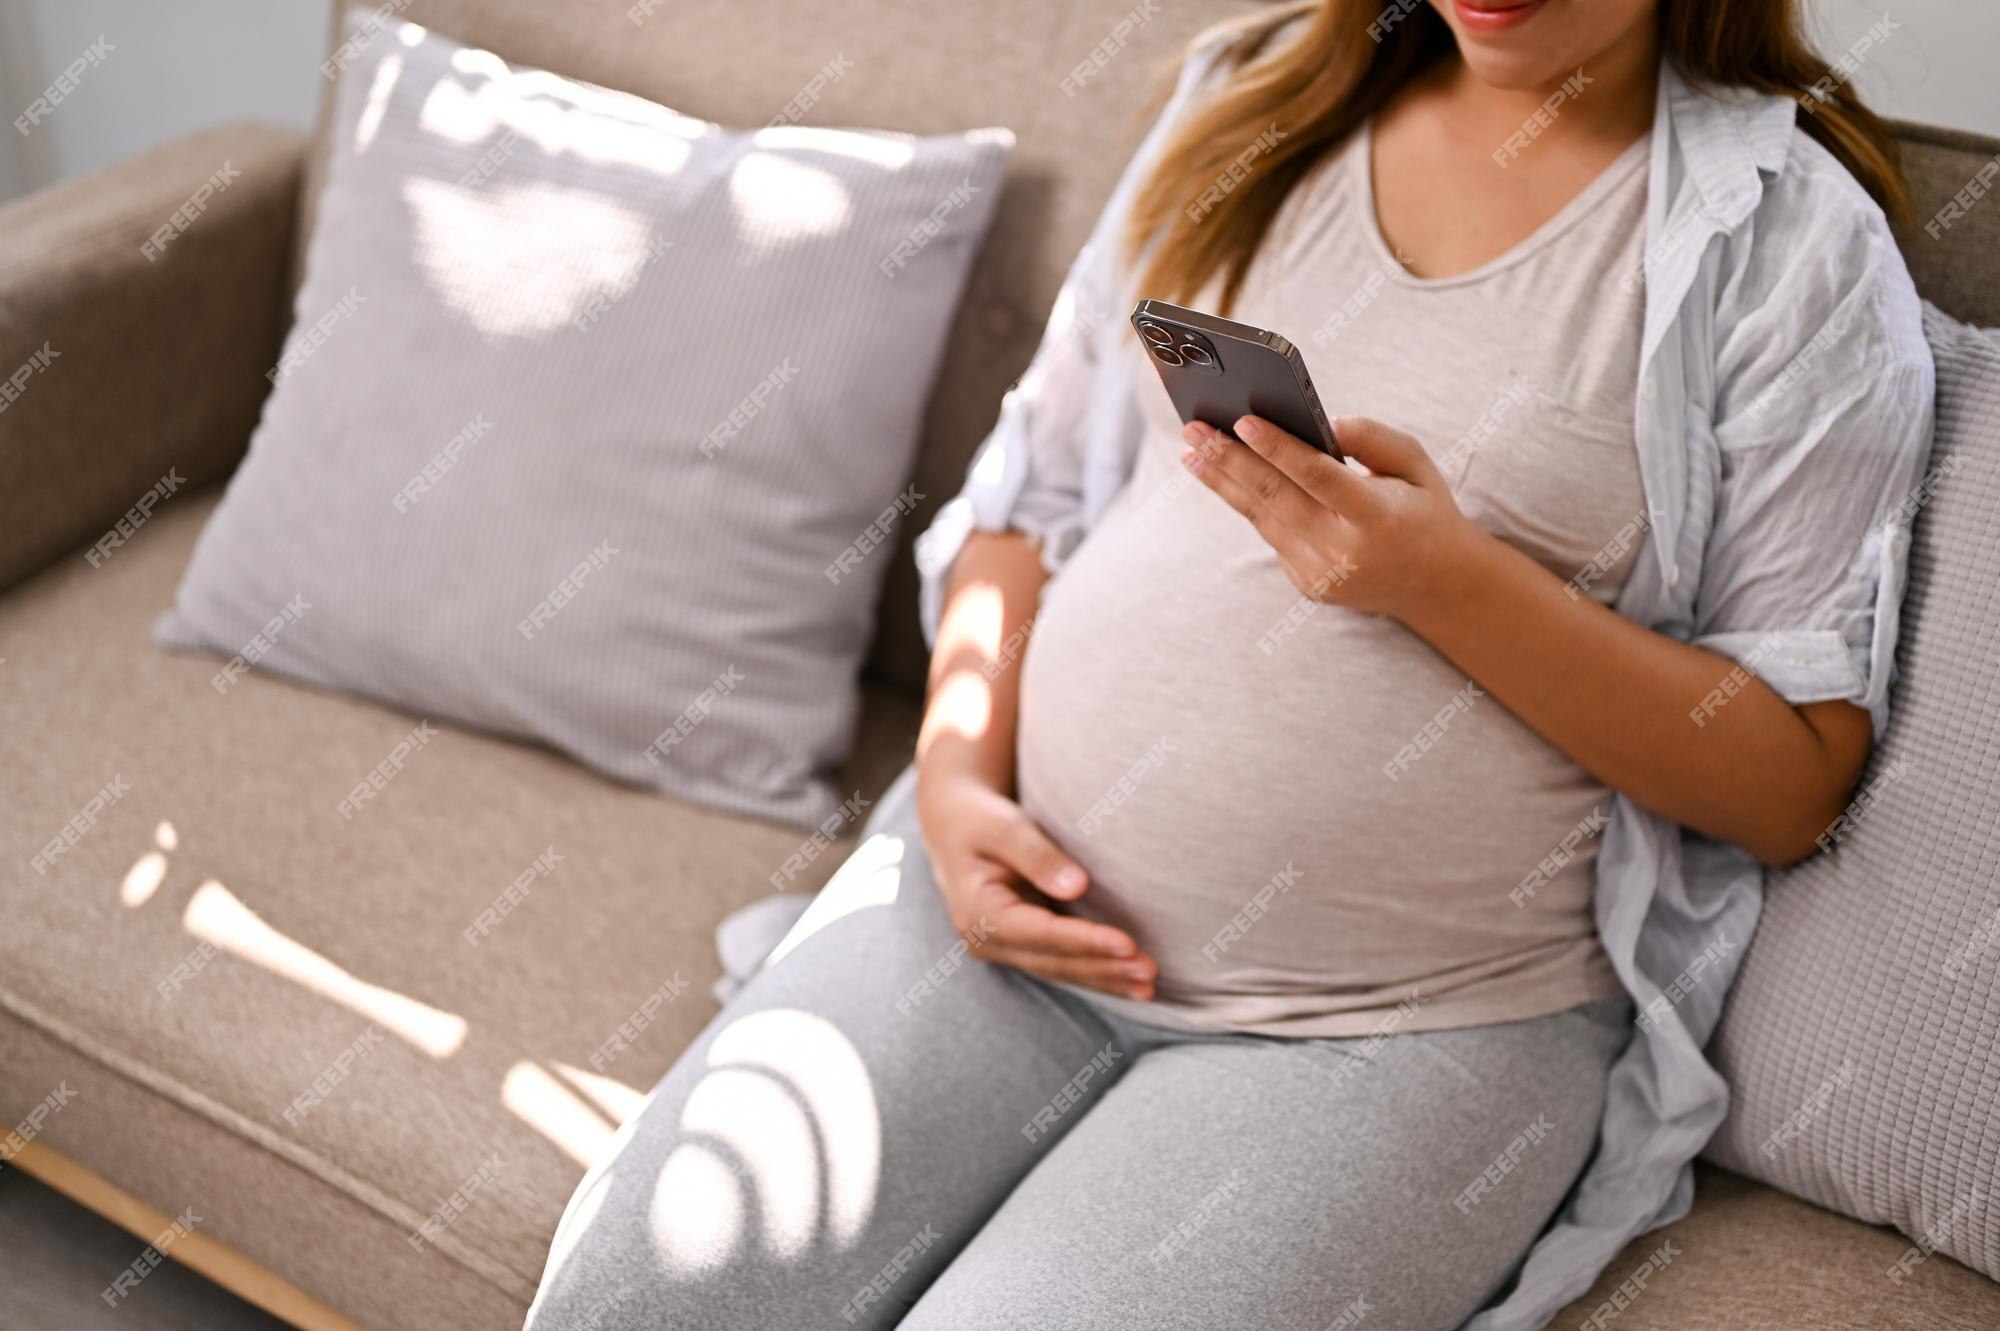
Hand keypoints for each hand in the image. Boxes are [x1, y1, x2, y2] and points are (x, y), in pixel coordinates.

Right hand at [915, 771, 1157, 999]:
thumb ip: (1037, 855)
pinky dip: (1096, 972)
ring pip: (1061, 970)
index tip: (1128, 944)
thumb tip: (1078, 886)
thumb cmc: (979, 818)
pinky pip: (1062, 964)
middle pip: (1054, 961)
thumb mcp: (1003, 826)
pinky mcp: (1021, 945)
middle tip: (1150, 971)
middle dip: (1104, 969)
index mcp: (978, 913)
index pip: (1042, 933)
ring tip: (1149, 986)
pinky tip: (1129, 981)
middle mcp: (988, 941)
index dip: (1086, 941)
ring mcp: (1003, 948)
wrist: (953, 824)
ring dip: (1106, 979)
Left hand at [1179, 413, 1488, 621]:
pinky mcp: (1307, 583)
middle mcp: (1345, 551)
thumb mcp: (1416, 465)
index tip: (1243, 420)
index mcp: (1377, 518)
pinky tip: (1221, 476)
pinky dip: (1247, 503)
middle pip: (1276, 497)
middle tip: (1194, 428)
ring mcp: (1322, 573)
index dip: (1279, 448)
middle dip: (1229, 459)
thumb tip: (1323, 422)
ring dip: (1223, 481)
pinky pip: (1272, 534)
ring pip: (1262, 518)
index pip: (1319, 477)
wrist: (1436, 584)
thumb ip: (1373, 438)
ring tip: (1192, 450)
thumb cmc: (1423, 509)